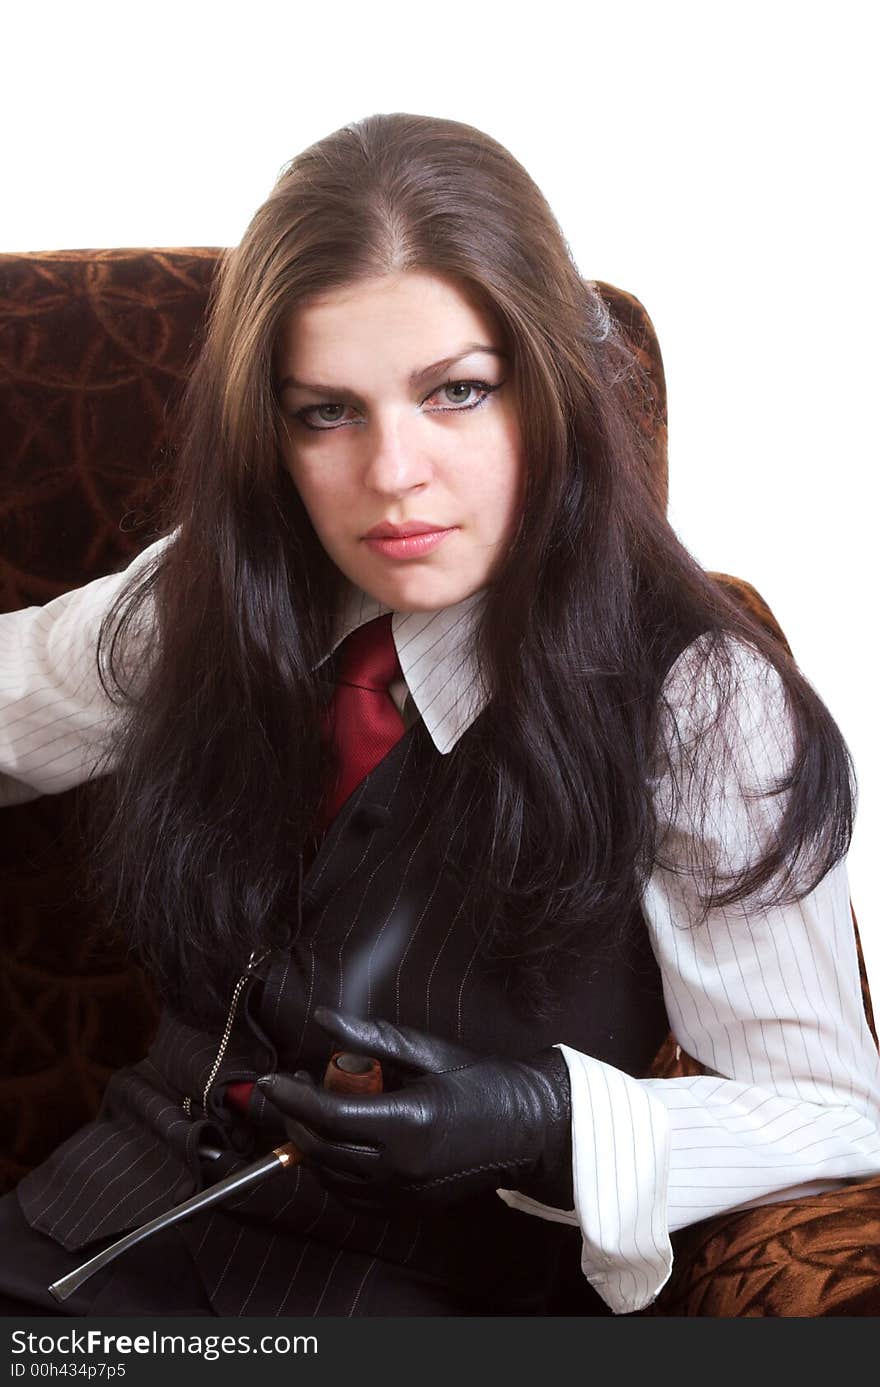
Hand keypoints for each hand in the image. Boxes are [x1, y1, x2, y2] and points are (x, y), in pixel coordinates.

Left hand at [257, 1007, 572, 1212]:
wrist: (528, 1128)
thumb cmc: (483, 1082)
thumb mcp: (428, 1051)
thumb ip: (371, 1039)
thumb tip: (323, 1018)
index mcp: (408, 1122)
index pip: (329, 1115)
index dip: (292, 1096)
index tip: (271, 1078)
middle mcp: (401, 1165)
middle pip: (322, 1149)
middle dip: (295, 1117)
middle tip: (293, 1086)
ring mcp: (404, 1191)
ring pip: (331, 1176)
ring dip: (310, 1144)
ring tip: (313, 1109)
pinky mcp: (408, 1204)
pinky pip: (351, 1195)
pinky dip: (332, 1170)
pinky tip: (335, 1142)